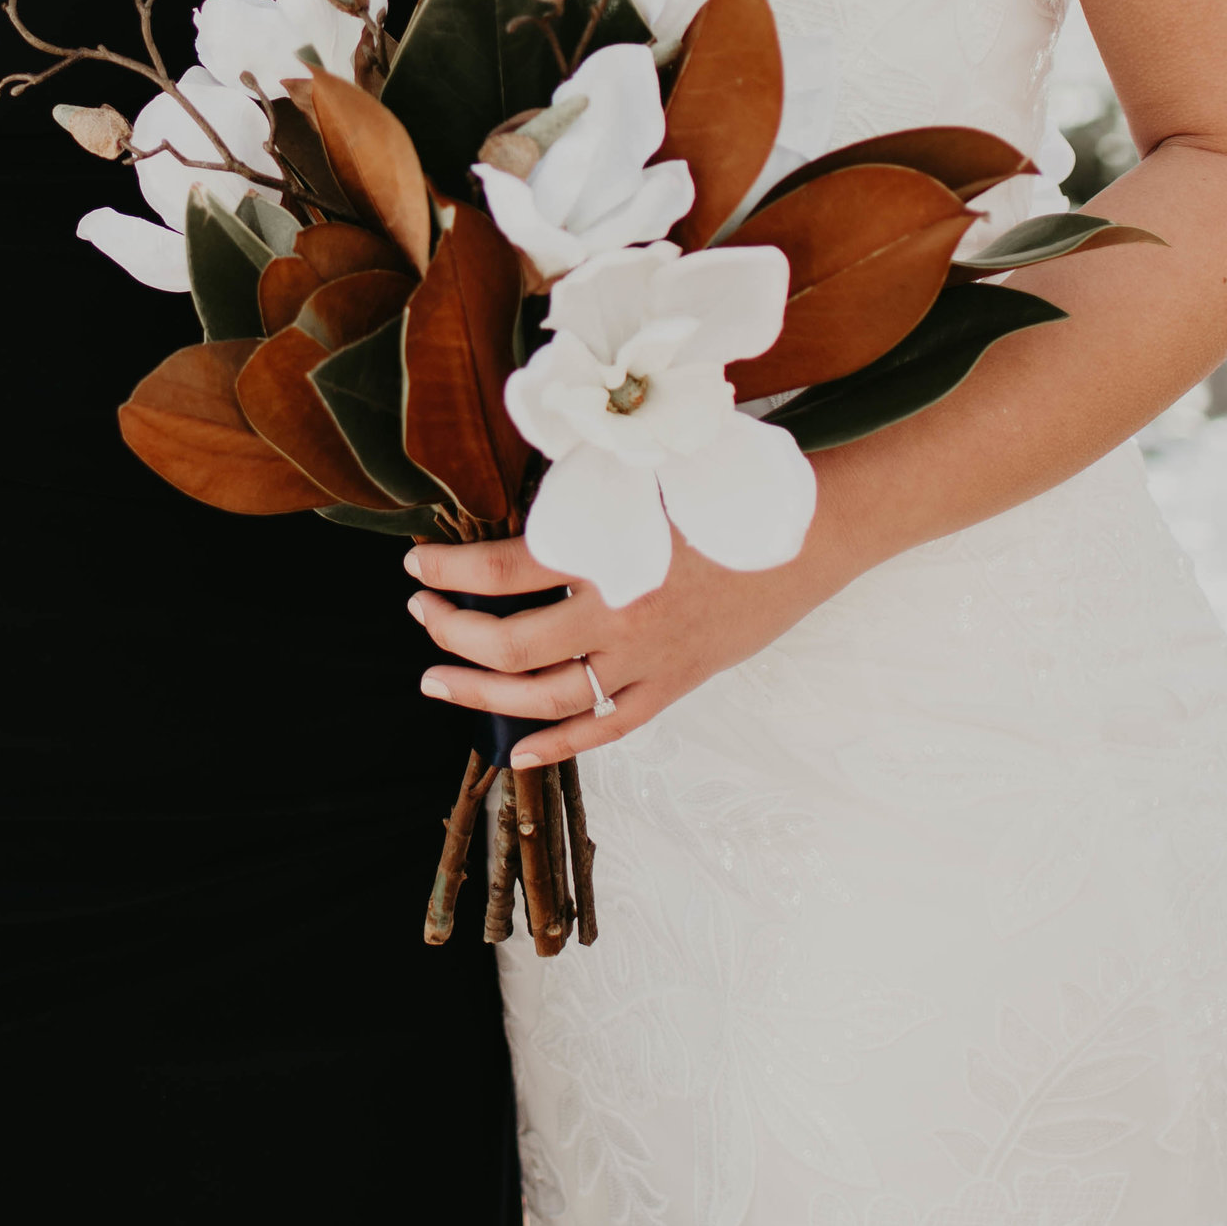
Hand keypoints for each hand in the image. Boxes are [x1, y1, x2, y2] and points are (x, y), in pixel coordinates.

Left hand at [408, 527, 841, 771]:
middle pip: (513, 642)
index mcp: (610, 552)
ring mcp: (649, 658)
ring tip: (437, 679)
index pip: (503, 568)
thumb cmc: (726, 489)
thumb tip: (515, 500)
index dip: (450, 569)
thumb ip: (582, 495)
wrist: (810, 531)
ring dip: (484, 692)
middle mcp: (621, 613)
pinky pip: (608, 728)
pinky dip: (560, 744)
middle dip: (453, 630)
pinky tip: (517, 750)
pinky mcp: (675, 683)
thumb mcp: (645, 475)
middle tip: (420, 615)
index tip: (416, 564)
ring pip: (549, 696)